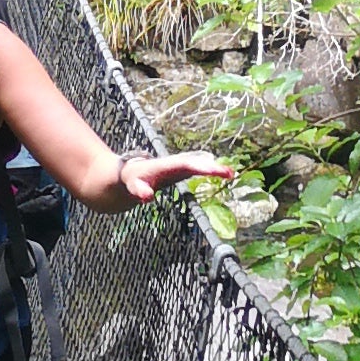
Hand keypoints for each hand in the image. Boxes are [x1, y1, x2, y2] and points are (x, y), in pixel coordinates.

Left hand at [117, 151, 231, 204]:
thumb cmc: (131, 179)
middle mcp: (175, 163)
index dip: (200, 166)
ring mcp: (180, 166)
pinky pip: (199, 168)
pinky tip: (225, 174)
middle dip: (212, 167)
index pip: (185, 164)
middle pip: (196, 163)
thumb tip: (147, 197)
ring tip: (231, 173)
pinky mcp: (182, 171)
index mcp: (166, 165)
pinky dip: (211, 170)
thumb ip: (139, 190)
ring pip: (200, 164)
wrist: (128, 173)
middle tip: (229, 173)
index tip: (213, 169)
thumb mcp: (132, 185)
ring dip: (215, 168)